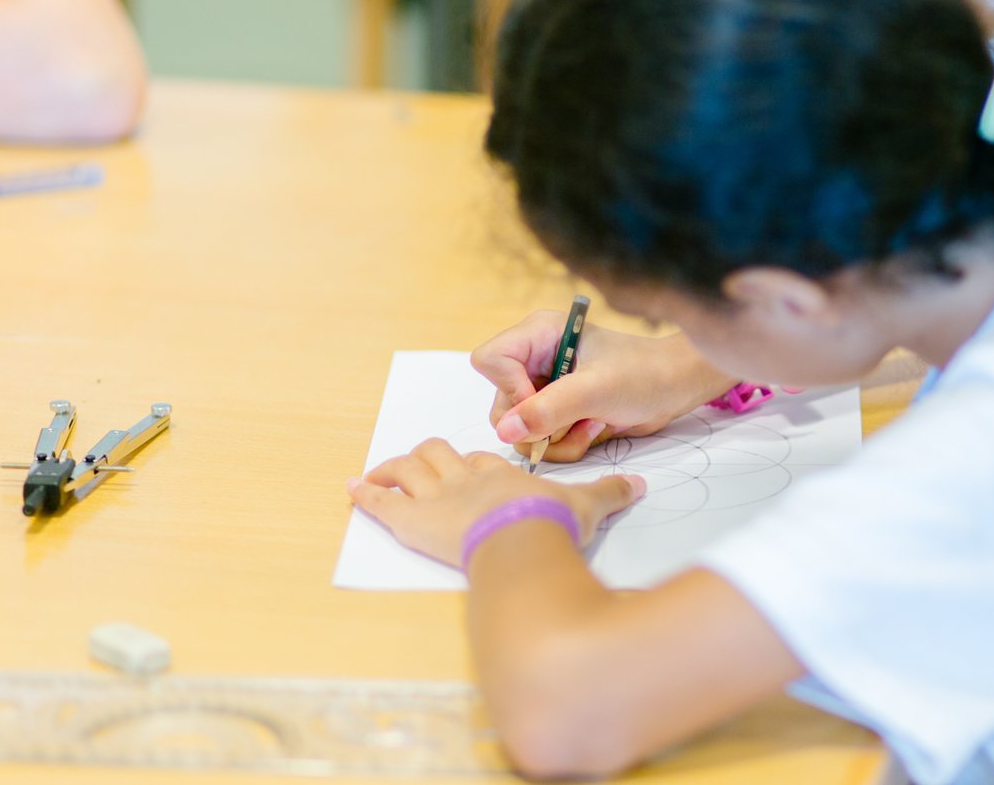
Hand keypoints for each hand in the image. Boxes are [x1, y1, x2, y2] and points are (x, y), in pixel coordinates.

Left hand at [347, 438, 645, 567]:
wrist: (522, 540)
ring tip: (380, 473)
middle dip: (429, 456)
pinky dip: (364, 494)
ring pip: (408, 468)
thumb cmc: (552, 522)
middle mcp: (465, 477)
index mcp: (501, 473)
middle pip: (439, 454)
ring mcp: (437, 496)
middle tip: (422, 462)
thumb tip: (641, 487)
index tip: (473, 466)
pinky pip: (381, 501)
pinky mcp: (411, 519)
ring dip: (392, 469)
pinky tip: (352, 490)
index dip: (474, 462)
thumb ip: (611, 493)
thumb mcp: (588, 505)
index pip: (481, 458)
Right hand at [471, 312, 734, 463]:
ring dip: (557, 437)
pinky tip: (594, 428)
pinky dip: (567, 443)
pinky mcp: (557, 410)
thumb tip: (506, 432)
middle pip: (502, 403)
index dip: (510, 388)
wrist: (676, 388)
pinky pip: (541, 440)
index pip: (490, 361)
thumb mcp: (595, 390)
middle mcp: (534, 358)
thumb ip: (548, 410)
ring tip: (592, 424)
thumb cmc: (643, 375)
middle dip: (538, 423)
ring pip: (521, 429)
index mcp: (538, 334)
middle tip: (574, 421)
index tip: (543, 403)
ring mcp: (544, 387)